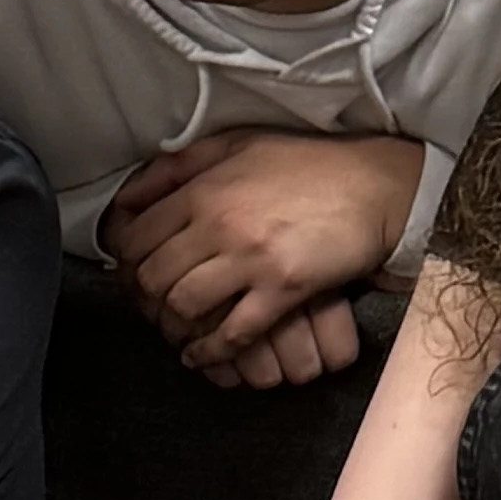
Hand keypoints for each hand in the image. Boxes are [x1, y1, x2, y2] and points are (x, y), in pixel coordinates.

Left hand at [102, 133, 422, 386]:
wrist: (375, 185)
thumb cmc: (307, 164)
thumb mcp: (237, 145)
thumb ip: (180, 166)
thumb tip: (131, 194)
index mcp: (204, 188)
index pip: (137, 236)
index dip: (126, 261)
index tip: (131, 274)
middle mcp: (219, 224)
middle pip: (154, 275)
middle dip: (145, 298)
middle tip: (151, 309)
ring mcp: (250, 259)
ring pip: (185, 305)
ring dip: (175, 324)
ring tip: (177, 329)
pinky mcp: (283, 289)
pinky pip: (233, 332)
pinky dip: (211, 350)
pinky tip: (203, 354)